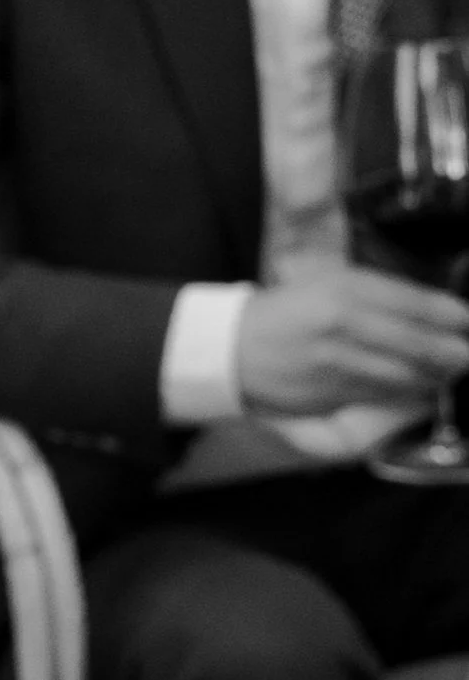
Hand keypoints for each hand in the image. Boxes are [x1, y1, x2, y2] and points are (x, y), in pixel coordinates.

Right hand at [234, 268, 468, 415]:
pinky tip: (421, 392)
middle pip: (415, 342)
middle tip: (467, 356)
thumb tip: (433, 313)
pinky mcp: (327, 394)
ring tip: (451, 374)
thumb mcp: (334, 284)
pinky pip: (377, 395)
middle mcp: (344, 325)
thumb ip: (382, 295)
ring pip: (400, 375)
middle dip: (451, 353)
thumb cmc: (290, 313)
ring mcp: (335, 363)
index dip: (450, 316)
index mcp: (347, 290)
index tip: (467, 322)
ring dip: (433, 378)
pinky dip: (405, 395)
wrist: (234, 348)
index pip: (414, 303)